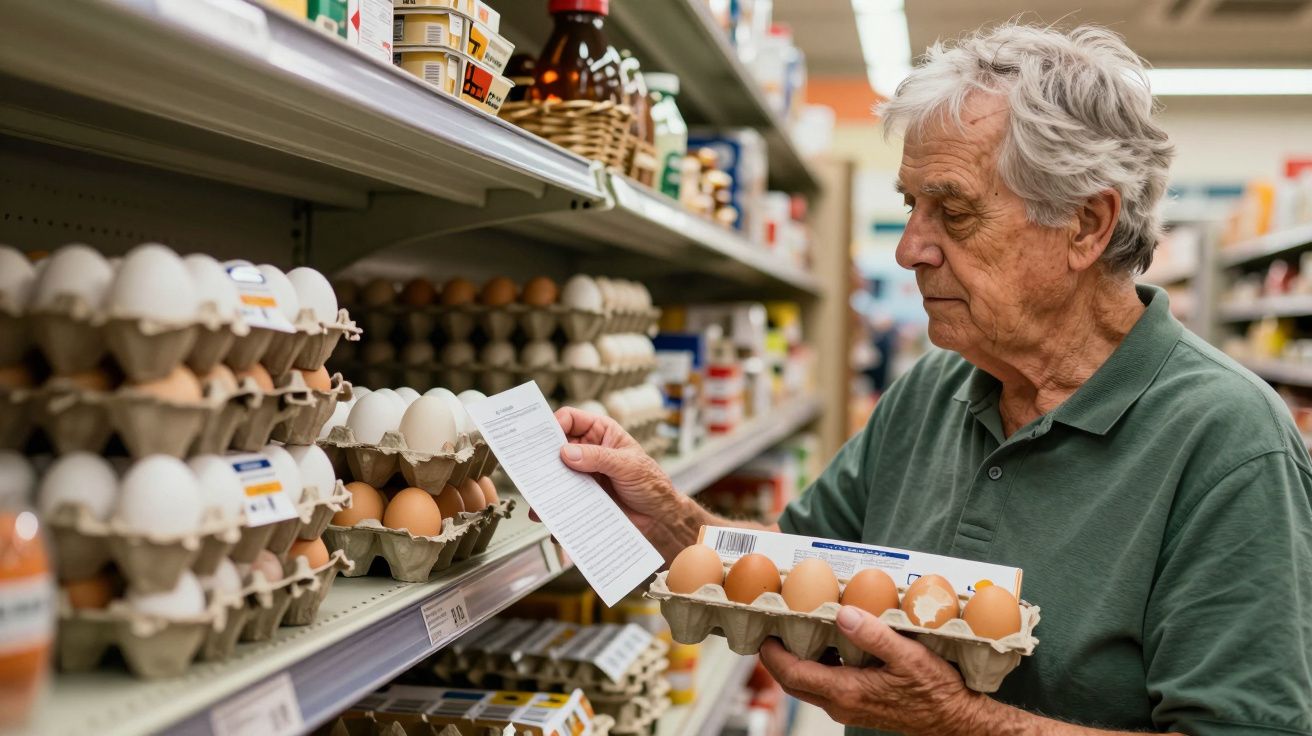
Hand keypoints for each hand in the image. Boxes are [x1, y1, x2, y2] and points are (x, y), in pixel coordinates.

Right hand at [543, 407, 706, 559]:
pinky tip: (552, 522)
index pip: (570, 419)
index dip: (554, 424)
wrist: (659, 517)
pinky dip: (555, 511)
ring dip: (545, 489)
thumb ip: (599, 457)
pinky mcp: (581, 498)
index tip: (542, 439)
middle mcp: (587, 451)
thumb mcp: (628, 465)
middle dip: (542, 458)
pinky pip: (561, 501)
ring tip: (538, 505)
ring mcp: (582, 475)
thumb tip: (567, 452)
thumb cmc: (651, 483)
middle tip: (530, 470)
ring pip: (555, 476)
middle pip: (556, 448)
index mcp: (600, 432)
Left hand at [757, 606, 985, 735]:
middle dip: (777, 657)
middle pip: (793, 681)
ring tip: (796, 628)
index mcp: (846, 691)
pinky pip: (826, 685)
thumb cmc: (936, 691)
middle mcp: (841, 703)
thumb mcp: (909, 656)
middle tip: (772, 627)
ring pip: (808, 684)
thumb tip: (842, 614)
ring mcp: (849, 707)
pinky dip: (818, 665)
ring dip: (797, 660)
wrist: (955, 720)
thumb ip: (873, 635)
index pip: (792, 673)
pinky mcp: (858, 705)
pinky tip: (830, 643)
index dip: (772, 653)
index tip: (764, 630)